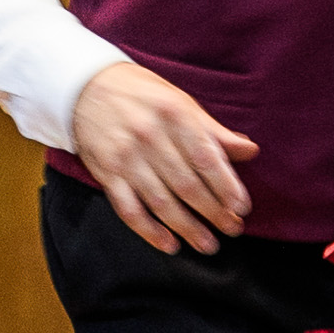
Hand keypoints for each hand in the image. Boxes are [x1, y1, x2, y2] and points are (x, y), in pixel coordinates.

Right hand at [71, 61, 257, 255]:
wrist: (83, 87)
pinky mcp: (107, 174)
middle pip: (187, 184)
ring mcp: (125, 158)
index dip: (226, 186)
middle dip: (213, 212)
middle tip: (232, 228)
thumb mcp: (180, 102)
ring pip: (161, 202)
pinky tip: (169, 244)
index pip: (206, 157)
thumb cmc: (140, 95)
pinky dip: (149, 231)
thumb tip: (250, 151)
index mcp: (173, 115)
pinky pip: (129, 210)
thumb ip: (213, 131)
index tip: (242, 207)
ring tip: (208, 244)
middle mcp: (149, 137)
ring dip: (187, 228)